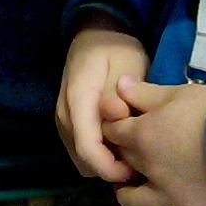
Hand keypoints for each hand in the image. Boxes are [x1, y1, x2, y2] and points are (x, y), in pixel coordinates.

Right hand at [56, 19, 147, 185]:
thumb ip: (118, 95)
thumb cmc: (115, 48)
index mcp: (77, 100)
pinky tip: (122, 145)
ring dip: (106, 163)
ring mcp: (64, 122)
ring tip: (133, 151)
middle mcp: (64, 116)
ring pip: (83, 160)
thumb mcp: (126, 64)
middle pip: (84, 161)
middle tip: (140, 160)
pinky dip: (101, 156)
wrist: (95, 33)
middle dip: (111, 169)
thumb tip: (116, 119)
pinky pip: (83, 151)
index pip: (87, 149)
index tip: (135, 171)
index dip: (110, 168)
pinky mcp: (69, 125)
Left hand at [104, 74, 205, 205]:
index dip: (116, 127)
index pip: (113, 131)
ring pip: (133, 202)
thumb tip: (119, 85)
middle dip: (125, 155)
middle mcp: (148, 168)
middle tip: (135, 152)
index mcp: (142, 134)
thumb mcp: (179, 92)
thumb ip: (145, 92)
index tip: (125, 125)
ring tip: (133, 191)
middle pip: (123, 162)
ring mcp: (167, 196)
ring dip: (128, 196)